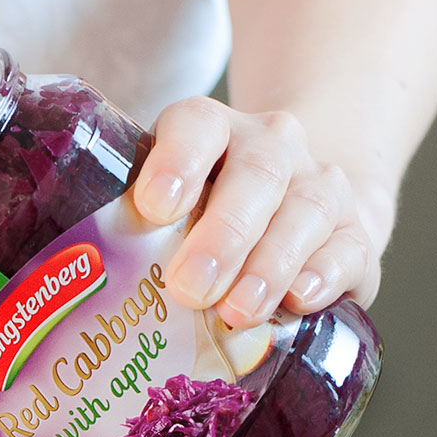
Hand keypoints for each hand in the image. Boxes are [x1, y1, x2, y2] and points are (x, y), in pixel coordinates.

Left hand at [131, 100, 387, 326]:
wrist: (302, 215)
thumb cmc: (210, 221)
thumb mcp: (168, 214)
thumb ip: (130, 235)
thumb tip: (81, 293)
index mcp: (213, 132)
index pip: (197, 126)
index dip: (176, 162)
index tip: (153, 207)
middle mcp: (272, 148)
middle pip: (255, 175)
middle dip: (222, 235)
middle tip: (190, 288)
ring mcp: (321, 188)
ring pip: (305, 211)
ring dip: (269, 264)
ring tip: (238, 311)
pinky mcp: (356, 235)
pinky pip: (348, 248)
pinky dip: (325, 274)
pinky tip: (300, 300)